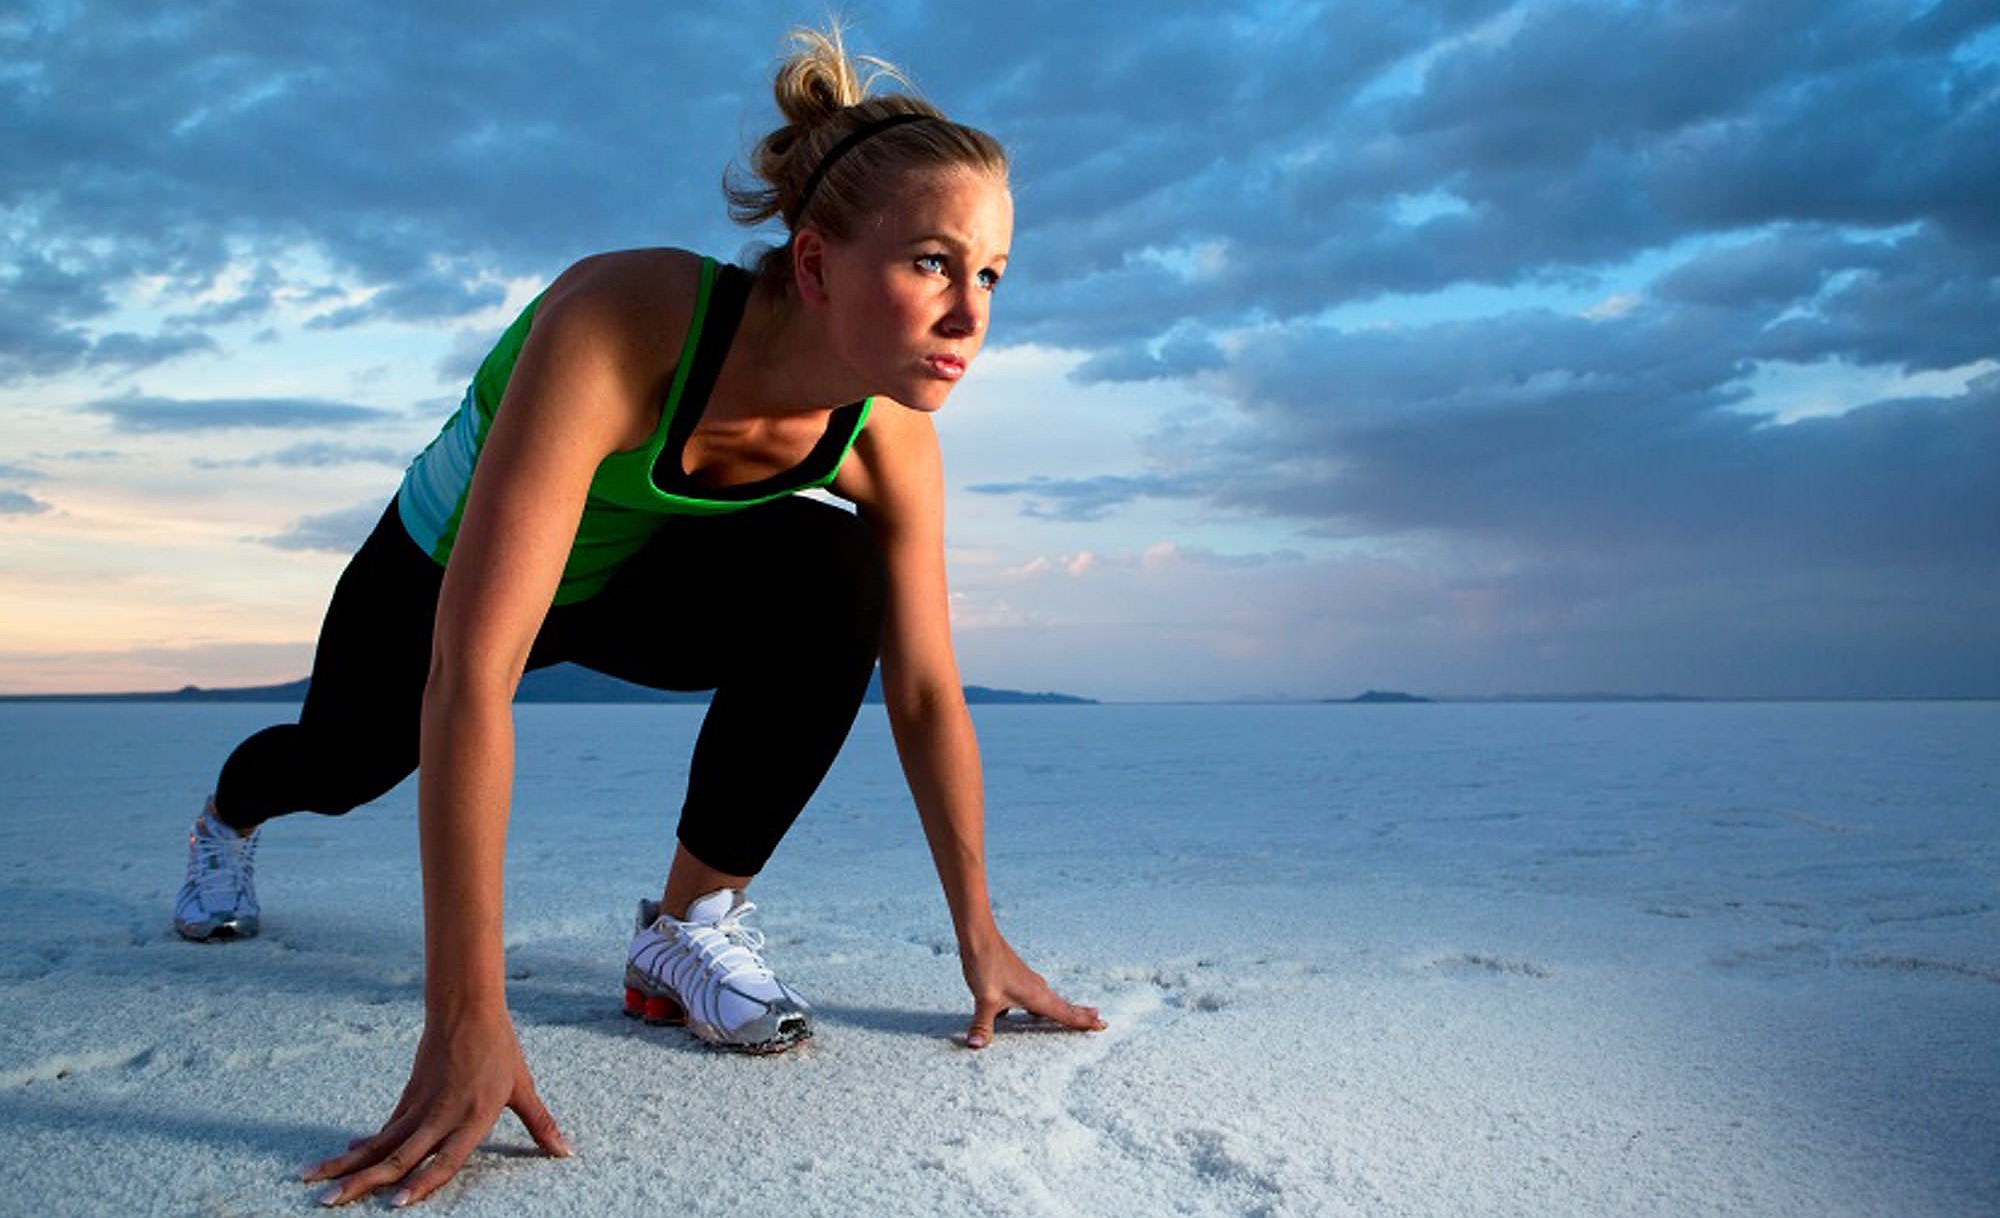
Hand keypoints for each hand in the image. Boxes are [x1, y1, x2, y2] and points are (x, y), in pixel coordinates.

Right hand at [301, 1007, 568, 1206]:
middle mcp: (442, 1115)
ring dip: (346, 1165)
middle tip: (326, 1202)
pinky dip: (361, 1146)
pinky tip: (342, 1158)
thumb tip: (567, 1152)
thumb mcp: (523, 1088)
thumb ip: (541, 1124)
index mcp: (474, 1116)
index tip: (395, 1204)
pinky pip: (383, 1129)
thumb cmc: (500, 1051)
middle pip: (398, 1155)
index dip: (423, 1182)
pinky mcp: (408, 1097)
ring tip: (313, 1182)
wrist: (467, 1008)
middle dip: (361, 1182)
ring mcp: (420, 1106)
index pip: (445, 1158)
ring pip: (379, 1143)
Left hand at [960, 934, 1106, 1049]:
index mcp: (1036, 997)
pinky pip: (1036, 997)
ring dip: (1064, 1009)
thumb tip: (976, 1046)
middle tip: (1100, 1020)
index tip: (1102, 1024)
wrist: (980, 938)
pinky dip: (1041, 1005)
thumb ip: (983, 1025)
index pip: (1065, 1014)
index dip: (1083, 1022)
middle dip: (1081, 1015)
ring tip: (1075, 1014)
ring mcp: (1028, 982)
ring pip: (1051, 1000)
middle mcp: (1037, 989)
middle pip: (1064, 1006)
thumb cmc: (986, 967)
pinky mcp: (1018, 978)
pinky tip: (1030, 1011)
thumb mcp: (984, 1000)